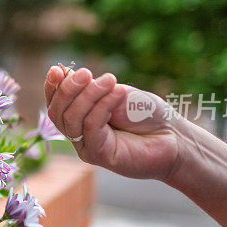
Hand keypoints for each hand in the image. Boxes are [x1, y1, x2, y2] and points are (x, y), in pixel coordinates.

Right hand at [44, 65, 183, 180]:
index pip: (55, 102)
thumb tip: (66, 75)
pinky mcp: (99, 156)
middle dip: (68, 89)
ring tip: (110, 80)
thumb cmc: (146, 113)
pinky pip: (91, 128)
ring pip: (72, 120)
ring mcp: (87, 146)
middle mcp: (79, 133)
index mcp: (80, 115)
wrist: (174, 136)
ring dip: (88, 96)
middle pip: (57, 112)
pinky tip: (118, 93)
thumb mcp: (115, 92)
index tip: (57, 70)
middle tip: (87, 72)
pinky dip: (102, 107)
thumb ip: (90, 89)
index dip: (52, 86)